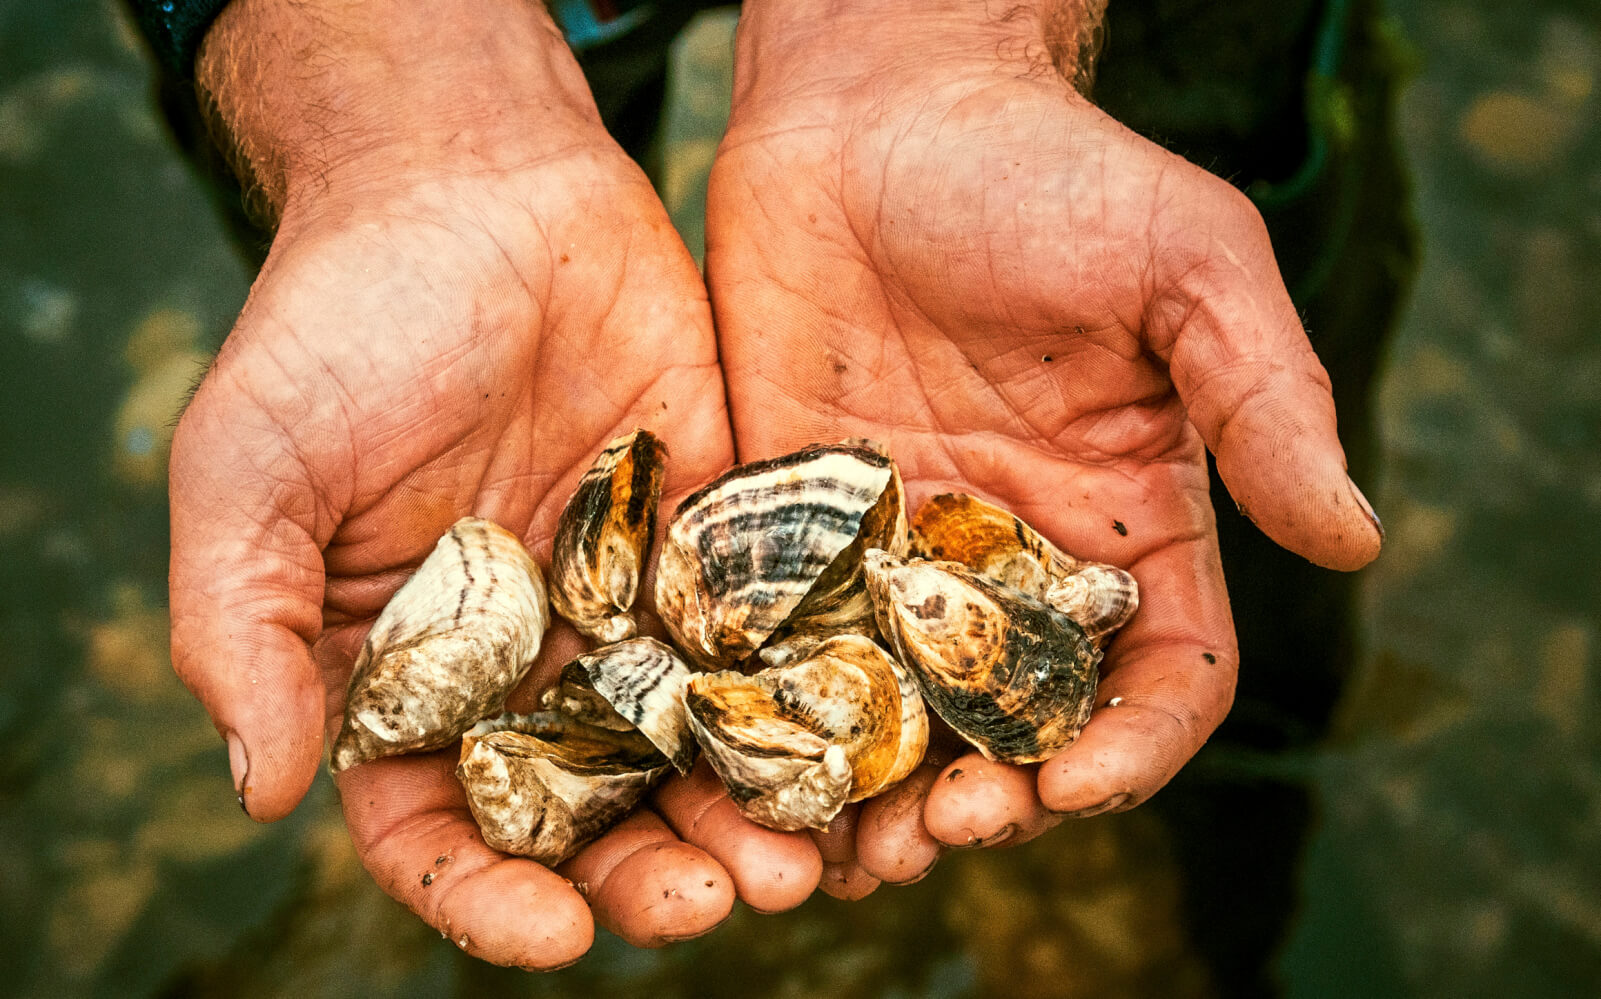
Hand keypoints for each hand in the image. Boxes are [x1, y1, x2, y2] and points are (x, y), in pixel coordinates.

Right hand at [169, 0, 818, 964]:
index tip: (549, 933)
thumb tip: (259, 788)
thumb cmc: (337, 322)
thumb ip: (236, 625)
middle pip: (589, 809)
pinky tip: (854, 742)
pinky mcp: (720, 536)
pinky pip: (768, 635)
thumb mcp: (249, 468)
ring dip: (743, 810)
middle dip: (647, 871)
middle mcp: (527, 658)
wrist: (472, 185)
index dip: (485, 892)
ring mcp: (630, 602)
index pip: (438, 822)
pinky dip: (807, 697)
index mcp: (407, 671)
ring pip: (694, 743)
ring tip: (799, 855)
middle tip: (712, 900)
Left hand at [706, 0, 1382, 889]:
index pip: (1159, 675)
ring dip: (873, 791)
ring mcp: (895, 549)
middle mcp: (1014, 556)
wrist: (873, 106)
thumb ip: (1266, 396)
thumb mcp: (1186, 261)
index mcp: (1127, 519)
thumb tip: (1355, 540)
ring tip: (835, 840)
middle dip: (989, 796)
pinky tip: (739, 756)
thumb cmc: (1047, 168)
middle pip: (1018, 724)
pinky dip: (772, 716)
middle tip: (937, 831)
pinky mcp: (789, 523)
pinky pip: (785, 644)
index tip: (1073, 785)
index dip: (1132, 747)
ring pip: (896, 713)